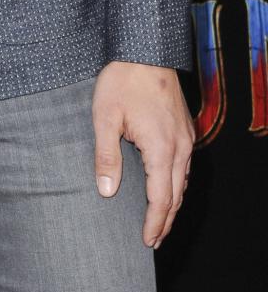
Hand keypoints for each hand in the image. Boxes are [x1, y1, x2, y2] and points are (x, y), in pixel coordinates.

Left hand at [92, 61, 194, 248]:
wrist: (144, 49)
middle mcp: (180, 147)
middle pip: (176, 195)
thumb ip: (106, 156)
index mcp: (161, 149)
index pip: (161, 198)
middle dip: (165, 220)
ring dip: (172, 203)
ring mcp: (186, 137)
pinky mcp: (185, 128)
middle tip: (154, 241)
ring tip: (159, 221)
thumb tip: (107, 191)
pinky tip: (166, 186)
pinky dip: (176, 183)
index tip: (148, 242)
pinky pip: (184, 165)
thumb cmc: (122, 81)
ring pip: (182, 180)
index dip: (155, 223)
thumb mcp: (104, 117)